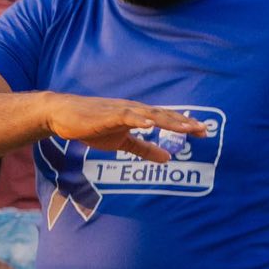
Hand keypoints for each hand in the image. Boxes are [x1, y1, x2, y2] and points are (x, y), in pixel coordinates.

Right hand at [44, 94, 207, 163]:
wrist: (64, 116)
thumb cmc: (93, 126)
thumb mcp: (122, 142)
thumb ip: (144, 149)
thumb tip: (167, 158)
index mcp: (139, 117)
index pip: (167, 120)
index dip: (185, 126)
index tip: (203, 132)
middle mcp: (135, 110)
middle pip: (164, 116)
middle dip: (184, 123)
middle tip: (204, 129)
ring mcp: (122, 110)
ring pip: (149, 115)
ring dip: (168, 120)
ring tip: (185, 127)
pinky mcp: (108, 114)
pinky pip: (126, 116)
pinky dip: (139, 119)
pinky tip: (150, 123)